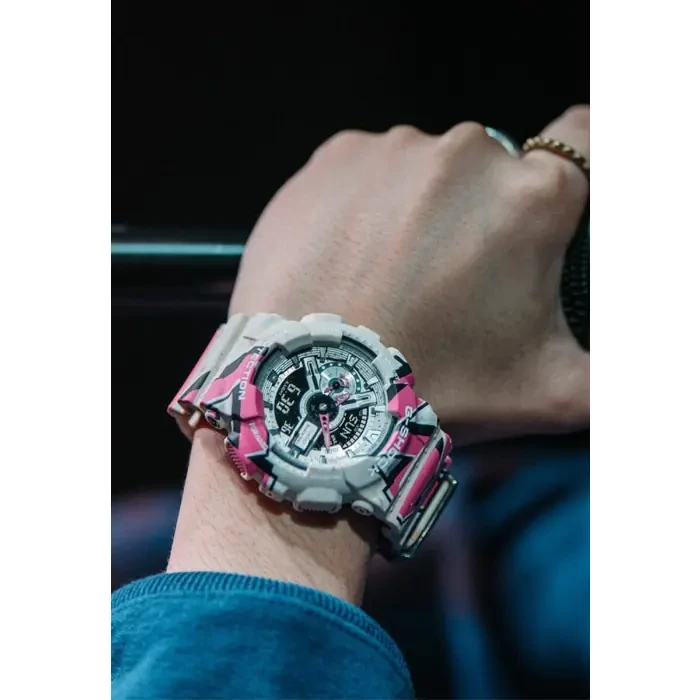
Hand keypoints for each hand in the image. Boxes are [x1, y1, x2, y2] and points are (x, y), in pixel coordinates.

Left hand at [231, 107, 589, 443]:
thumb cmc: (433, 387)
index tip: (540, 209)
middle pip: (493, 169)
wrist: (316, 391)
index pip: (584, 139)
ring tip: (393, 275)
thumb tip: (638, 377)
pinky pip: (366, 170)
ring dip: (419, 209)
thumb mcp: (550, 391)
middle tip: (451, 278)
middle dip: (482, 214)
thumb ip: (615, 375)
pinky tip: (352, 257)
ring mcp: (393, 151)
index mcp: (533, 198)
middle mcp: (467, 155)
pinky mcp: (333, 159)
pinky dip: (365, 204)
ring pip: (426, 171)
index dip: (569, 172)